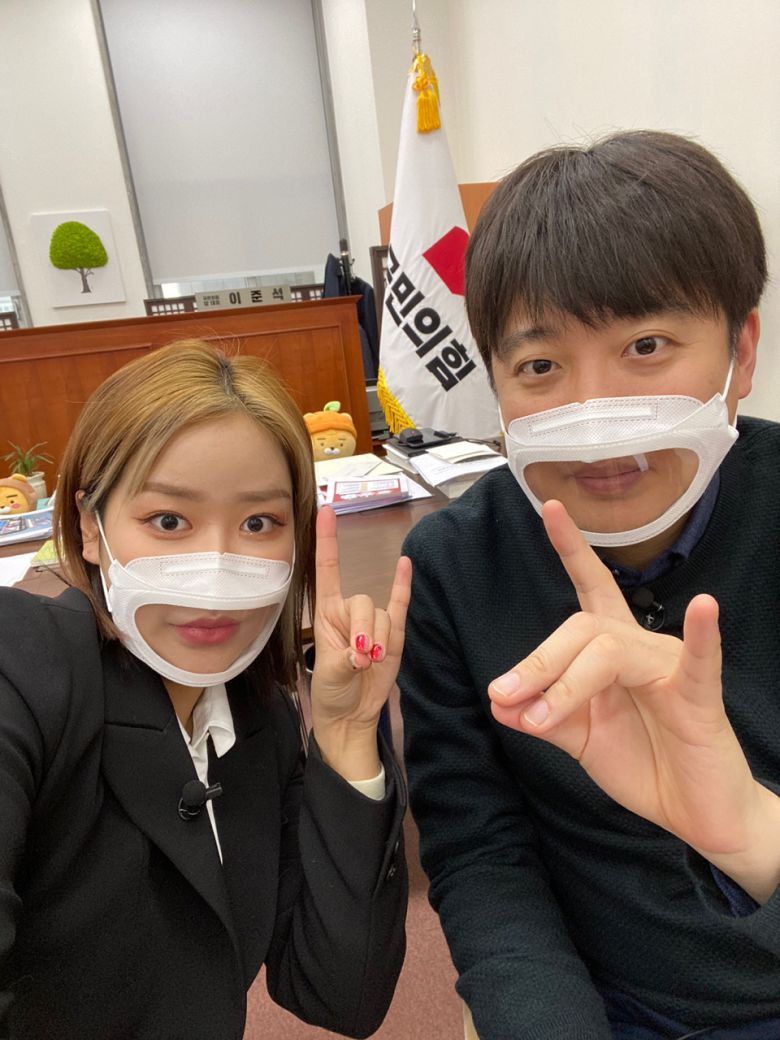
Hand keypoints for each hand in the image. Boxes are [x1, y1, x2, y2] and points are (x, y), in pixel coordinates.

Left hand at [310, 506, 411, 779]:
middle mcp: (350, 611)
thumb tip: (365, 651)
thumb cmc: (332, 692)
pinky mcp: (394, 633)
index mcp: (327, 613)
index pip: (327, 570)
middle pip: (363, 602)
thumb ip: (346, 658)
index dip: (326, 541)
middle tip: (359, 661)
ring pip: (383, 615)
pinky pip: (401, 605)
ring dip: (379, 641)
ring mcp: (373, 622)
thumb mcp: (330, 675)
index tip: (324, 510)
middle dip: (364, 632)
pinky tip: (406, 565)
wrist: (352, 715)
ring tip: (370, 665)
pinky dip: (404, 586)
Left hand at [488, 500, 779, 900]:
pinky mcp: (699, 696)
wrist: (693, 815)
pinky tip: (706, 606)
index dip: (571, 548)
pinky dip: (703, 633)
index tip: (548, 507)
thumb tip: (497, 700)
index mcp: (612, 651)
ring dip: (563, 684)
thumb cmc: (643, 764)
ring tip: (536, 718)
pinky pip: (700, 660)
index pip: (589, 591)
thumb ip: (541, 716)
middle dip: (536, 662)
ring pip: (608, 650)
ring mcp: (671, 667)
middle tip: (502, 697)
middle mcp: (641, 647)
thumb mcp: (579, 738)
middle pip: (581, 628)